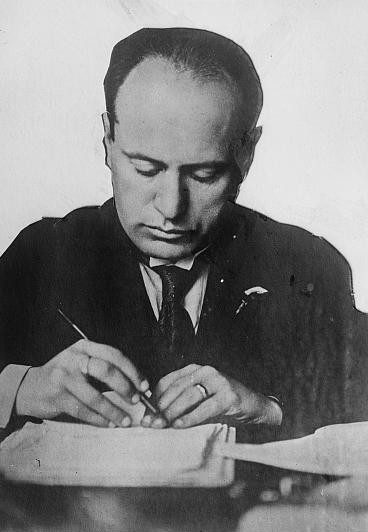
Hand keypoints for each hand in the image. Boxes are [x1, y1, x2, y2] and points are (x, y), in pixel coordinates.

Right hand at [15, 340, 148, 426]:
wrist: (30, 387)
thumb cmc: (64, 376)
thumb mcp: (81, 363)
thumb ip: (104, 369)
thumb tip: (135, 386)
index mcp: (84, 347)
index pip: (114, 354)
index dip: (132, 370)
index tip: (144, 385)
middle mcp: (74, 358)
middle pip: (106, 370)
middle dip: (125, 387)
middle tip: (136, 400)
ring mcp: (63, 377)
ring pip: (94, 395)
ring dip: (113, 410)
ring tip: (124, 420)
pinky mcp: (56, 396)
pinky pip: (83, 410)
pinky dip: (98, 419)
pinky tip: (108, 424)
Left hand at [142, 364, 281, 428]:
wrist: (255, 407)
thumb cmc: (223, 405)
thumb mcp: (199, 399)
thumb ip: (180, 403)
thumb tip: (153, 416)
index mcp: (195, 369)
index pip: (168, 381)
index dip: (154, 398)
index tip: (146, 414)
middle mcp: (206, 371)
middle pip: (177, 388)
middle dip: (161, 407)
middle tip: (150, 423)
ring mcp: (219, 381)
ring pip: (189, 395)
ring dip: (173, 412)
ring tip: (162, 425)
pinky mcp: (229, 395)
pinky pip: (205, 407)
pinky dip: (190, 417)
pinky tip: (180, 426)